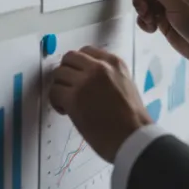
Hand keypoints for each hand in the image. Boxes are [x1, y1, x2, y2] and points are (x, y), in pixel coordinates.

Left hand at [49, 46, 150, 162]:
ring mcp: (85, 82)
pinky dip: (56, 102)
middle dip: (66, 73)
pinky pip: (54, 92)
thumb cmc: (133, 119)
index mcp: (114, 63)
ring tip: (68, 102)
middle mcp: (99, 68)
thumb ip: (107, 75)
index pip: (86, 51)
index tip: (78, 74)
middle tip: (69, 87)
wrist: (134, 138)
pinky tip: (66, 111)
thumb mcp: (125, 85)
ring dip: (60, 88)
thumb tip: (84, 75)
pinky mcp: (73, 98)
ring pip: (58, 74)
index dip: (78, 64)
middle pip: (69, 58)